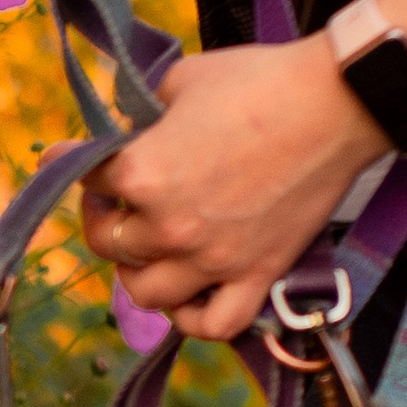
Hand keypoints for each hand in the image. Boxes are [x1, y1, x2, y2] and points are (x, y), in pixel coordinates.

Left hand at [81, 37, 387, 340]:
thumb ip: (143, 112)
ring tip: (146, 250)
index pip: (83, 179)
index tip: (69, 158)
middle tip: (114, 202)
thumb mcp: (181, 81)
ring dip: (136, 272)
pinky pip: (213, 325)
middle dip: (104, 219)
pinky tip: (186, 298)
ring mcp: (214, 259)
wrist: (338, 102)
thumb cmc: (259, 81)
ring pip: (146, 293)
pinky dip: (191, 319)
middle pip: (108, 242)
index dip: (72, 163)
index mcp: (142, 174)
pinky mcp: (257, 275)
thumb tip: (131, 127)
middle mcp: (170, 226)